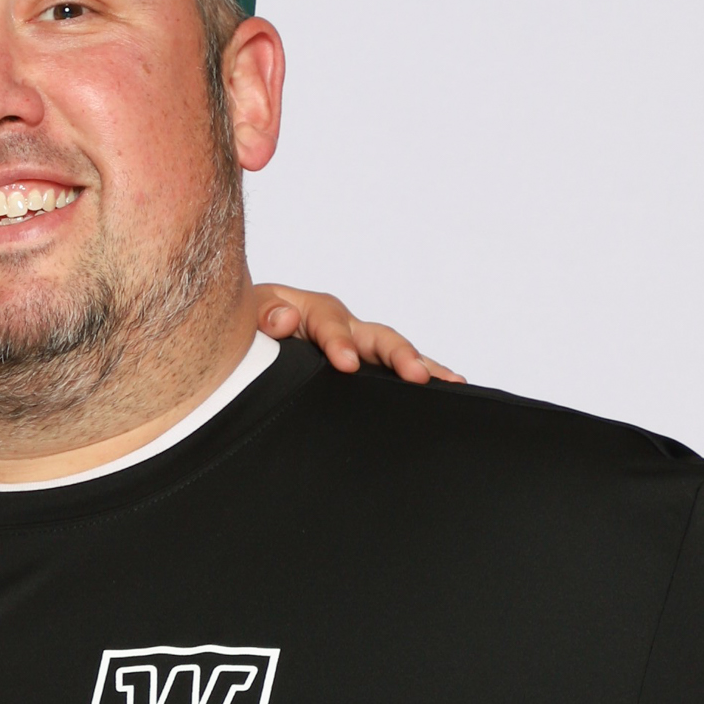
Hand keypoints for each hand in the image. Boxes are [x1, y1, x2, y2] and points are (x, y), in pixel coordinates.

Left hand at [256, 287, 462, 385]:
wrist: (252, 333)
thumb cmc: (253, 322)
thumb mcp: (250, 311)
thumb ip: (262, 314)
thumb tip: (283, 319)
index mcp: (317, 311)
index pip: (331, 323)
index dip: (338, 342)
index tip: (346, 364)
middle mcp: (348, 327)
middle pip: (380, 337)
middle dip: (399, 355)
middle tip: (417, 376)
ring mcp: (361, 348)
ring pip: (396, 355)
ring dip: (424, 368)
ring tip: (453, 384)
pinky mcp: (366, 368)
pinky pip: (393, 374)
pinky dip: (422, 380)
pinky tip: (447, 393)